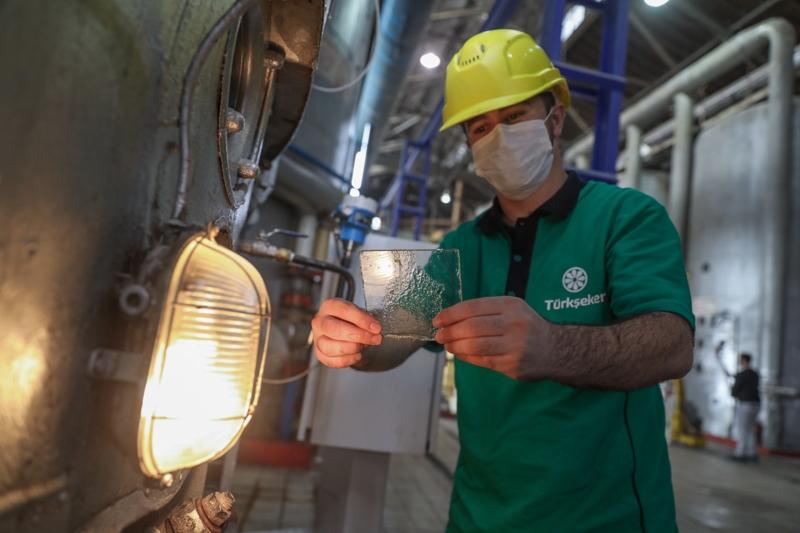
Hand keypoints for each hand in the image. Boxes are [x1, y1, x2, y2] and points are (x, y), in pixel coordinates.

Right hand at [311, 298, 382, 367]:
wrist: (343, 329)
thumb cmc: (350, 319)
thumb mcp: (359, 312)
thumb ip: (366, 318)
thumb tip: (374, 327)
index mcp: (329, 306)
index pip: (344, 310)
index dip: (362, 320)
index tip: (376, 327)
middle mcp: (320, 322)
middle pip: (335, 329)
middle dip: (359, 335)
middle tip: (375, 339)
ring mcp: (317, 339)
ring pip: (331, 347)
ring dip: (353, 348)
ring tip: (364, 346)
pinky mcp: (319, 354)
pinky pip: (332, 361)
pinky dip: (348, 360)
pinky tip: (357, 355)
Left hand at [433, 296, 554, 379]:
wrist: (556, 350)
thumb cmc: (526, 327)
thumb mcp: (511, 310)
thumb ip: (485, 312)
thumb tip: (451, 320)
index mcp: (510, 305)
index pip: (473, 307)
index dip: (451, 314)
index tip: (438, 319)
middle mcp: (513, 324)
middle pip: (472, 327)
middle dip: (450, 331)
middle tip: (439, 335)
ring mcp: (514, 345)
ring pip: (475, 346)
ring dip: (455, 346)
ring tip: (447, 345)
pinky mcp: (512, 365)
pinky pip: (482, 360)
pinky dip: (466, 357)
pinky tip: (459, 353)